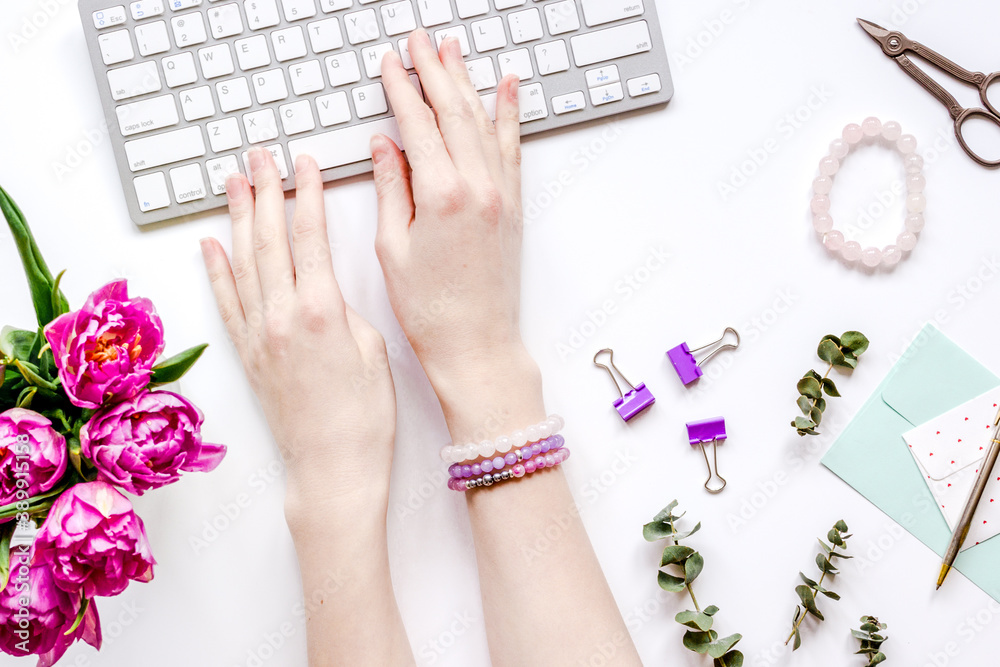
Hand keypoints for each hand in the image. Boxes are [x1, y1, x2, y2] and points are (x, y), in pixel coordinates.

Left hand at [200, 148, 395, 518]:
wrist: (333, 469)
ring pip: (242, 263)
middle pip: (269, 240)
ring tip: (234, 182)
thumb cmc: (365, 418)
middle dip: (266, 191)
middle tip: (260, 156)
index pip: (309, 237)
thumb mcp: (374, 352)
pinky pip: (227, 303)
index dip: (307, 194)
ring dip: (238, 218)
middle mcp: (281, 318)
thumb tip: (325, 288)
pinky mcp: (248, 355)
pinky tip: (210, 244)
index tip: (305, 164)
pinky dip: (216, 270)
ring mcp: (258, 336)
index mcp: (321, 312)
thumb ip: (346, 311)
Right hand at [371, 30, 542, 439]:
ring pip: (484, 122)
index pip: (418, 125)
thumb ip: (391, 188)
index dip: (402, 89)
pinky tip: (508, 90)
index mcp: (442, 195)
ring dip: (468, 83)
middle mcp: (478, 186)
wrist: (476, 343)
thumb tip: (385, 146)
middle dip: (434, 71)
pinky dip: (510, 114)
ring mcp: (501, 194)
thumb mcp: (393, 247)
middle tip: (420, 42)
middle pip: (454, 112)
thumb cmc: (431, 308)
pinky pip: (512, 147)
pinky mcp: (513, 206)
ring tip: (454, 52)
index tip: (390, 65)